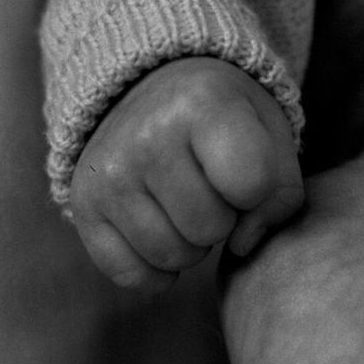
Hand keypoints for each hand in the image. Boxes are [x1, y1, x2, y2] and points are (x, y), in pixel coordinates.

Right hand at [68, 57, 305, 292]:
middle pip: (209, 228)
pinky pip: (130, 275)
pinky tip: (160, 229)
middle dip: (223, 218)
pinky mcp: (83, 205)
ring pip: (172, 257)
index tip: (244, 166)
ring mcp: (109, 173)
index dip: (257, 189)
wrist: (151, 87)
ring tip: (186, 202)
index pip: (251, 184)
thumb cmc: (225, 118)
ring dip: (190, 243)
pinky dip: (154, 268)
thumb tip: (241, 245)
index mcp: (203, 102)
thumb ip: (280, 194)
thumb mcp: (270, 132)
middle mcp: (146, 134)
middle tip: (211, 187)